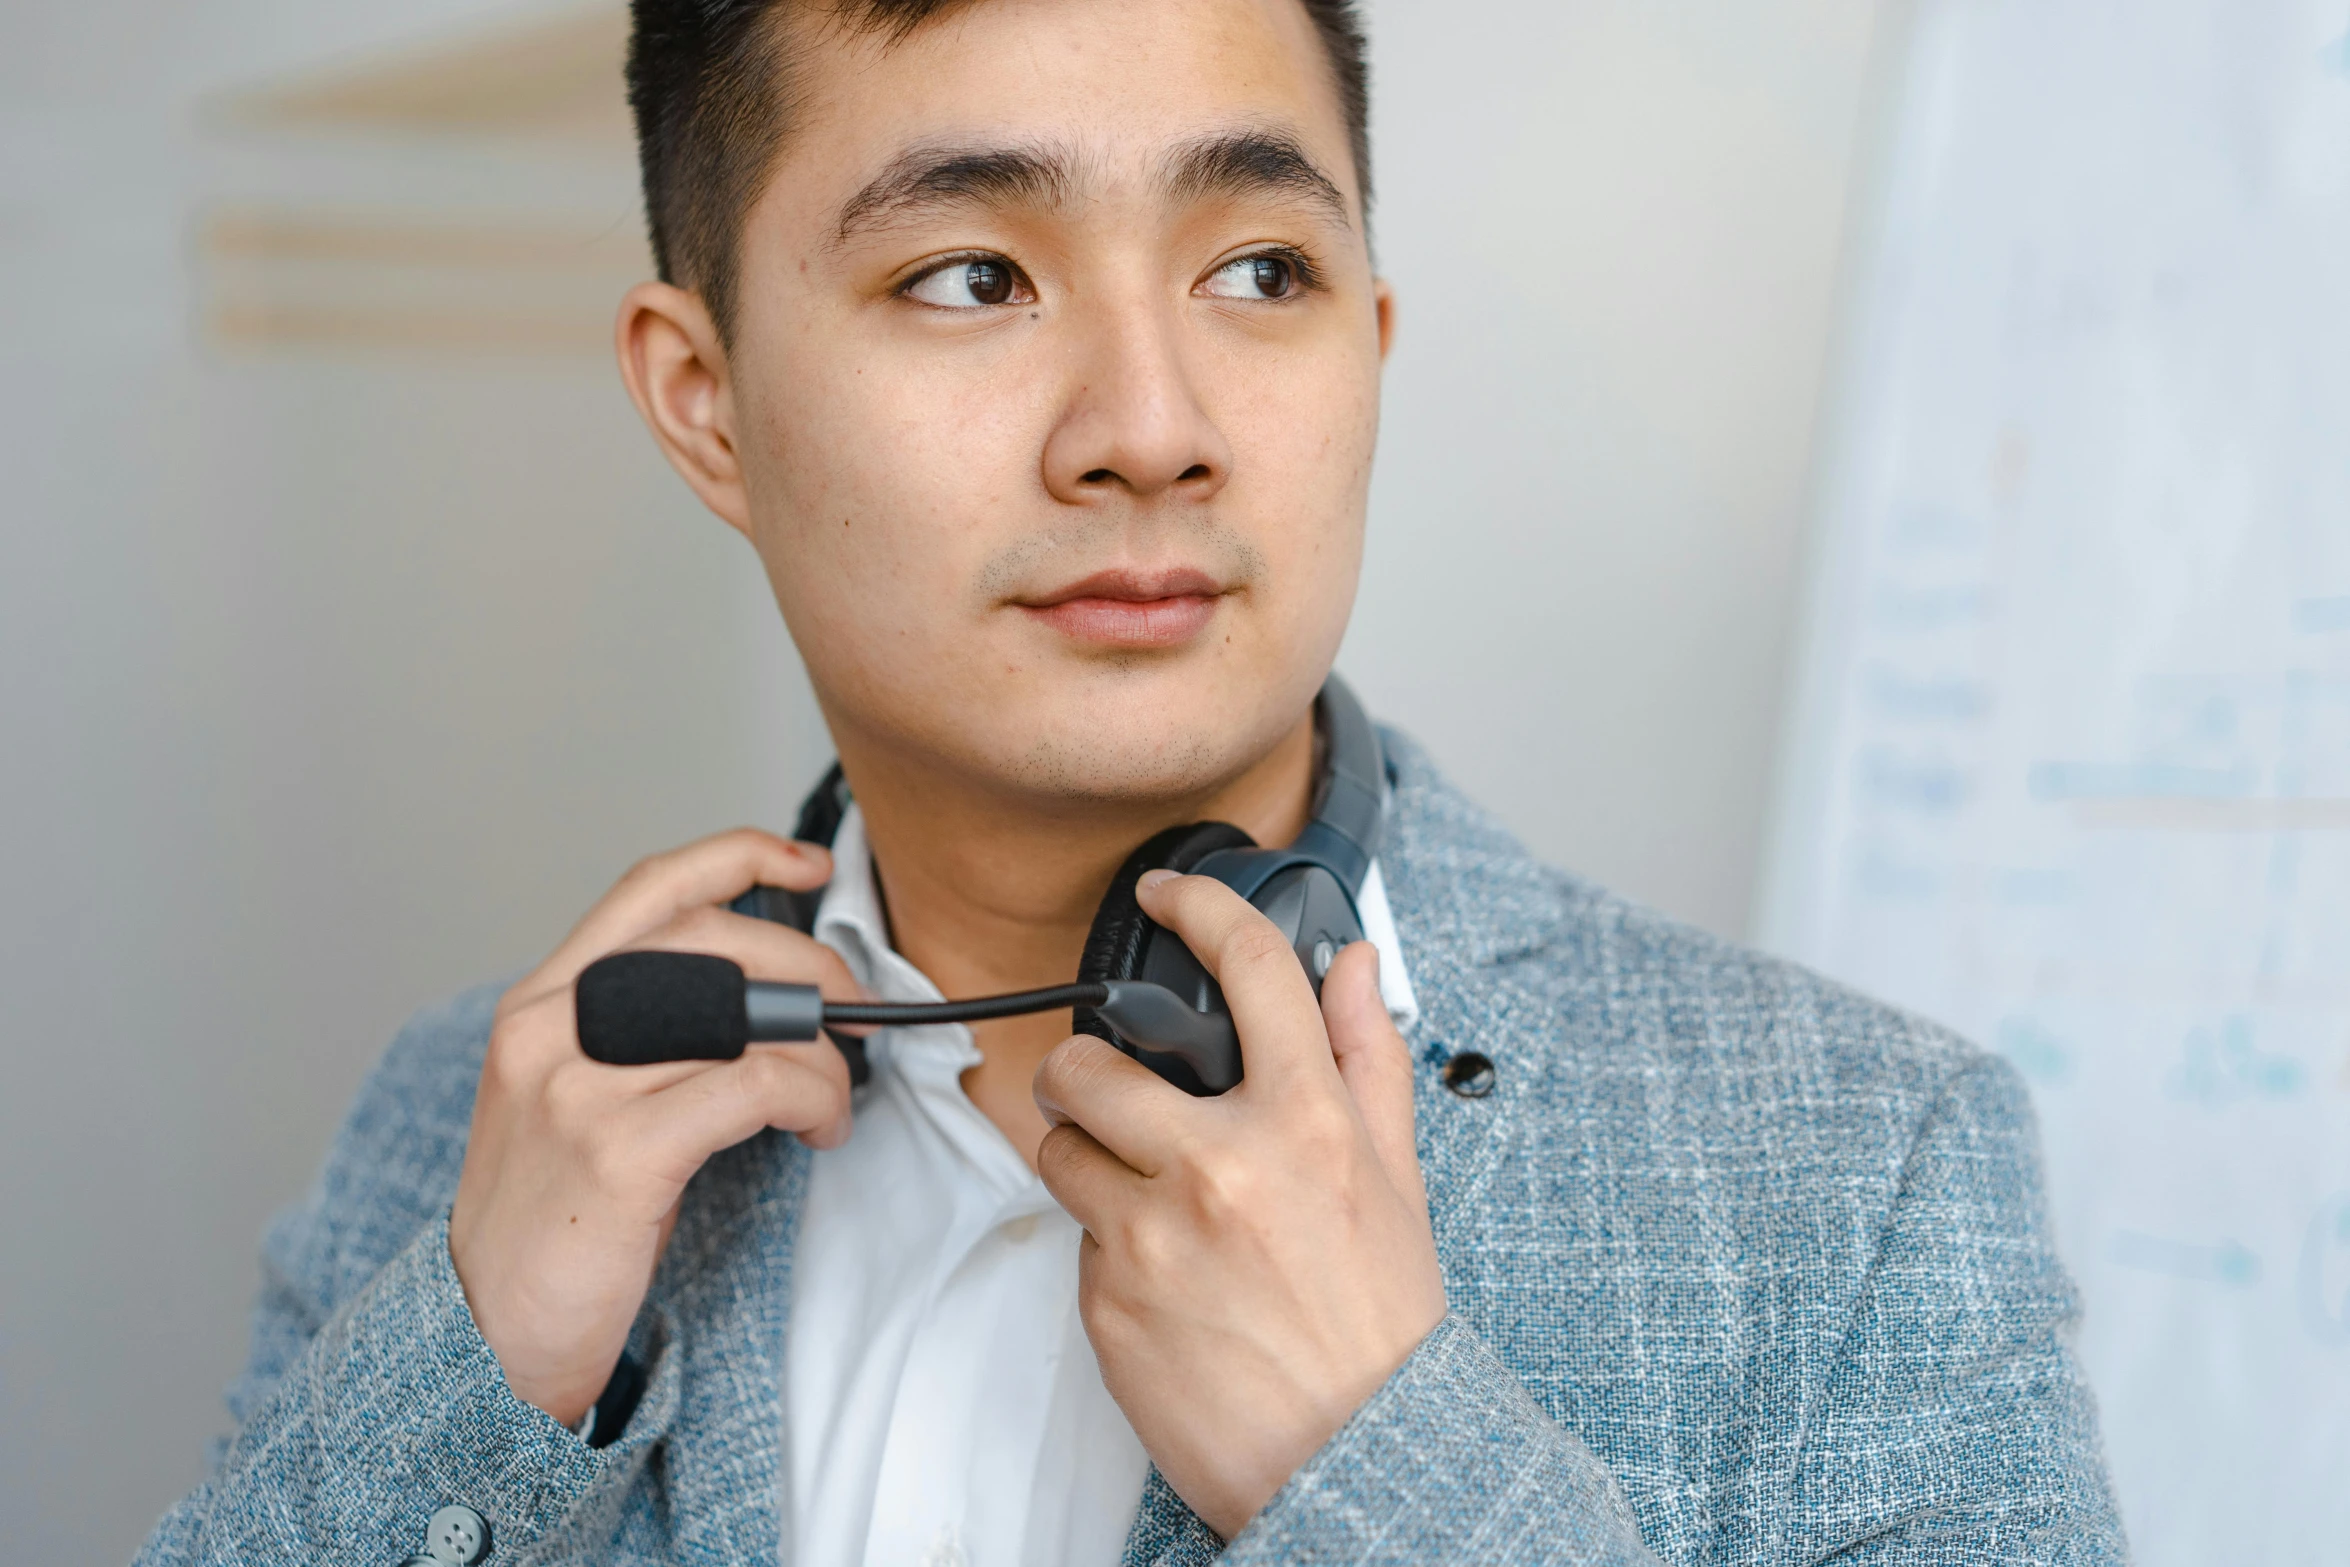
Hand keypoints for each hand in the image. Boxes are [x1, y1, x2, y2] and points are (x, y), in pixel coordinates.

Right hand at [448, 829, 861, 1426]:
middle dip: (809, 968)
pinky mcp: (617, 1152)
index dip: (737, 857)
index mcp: (539, 1004)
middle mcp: (548, 1029)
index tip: (808, 866)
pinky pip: (753, 1085)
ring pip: (743, 1014)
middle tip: (854, 1016)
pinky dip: (811, 1097)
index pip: (647, 890)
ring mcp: (577, 1088)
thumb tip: (765, 997)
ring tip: (833, 1095)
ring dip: (820, 1050)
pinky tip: (818, 1130)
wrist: (483, 1339)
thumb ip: (640, 1035)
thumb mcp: (574, 1101)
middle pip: (711, 941)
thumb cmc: (551, 1226)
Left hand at [1032, 869, 1447, 1537]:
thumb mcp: (1397, 1181)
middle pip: (1091, 1062)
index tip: (1168, 895)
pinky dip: (1108, 1247)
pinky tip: (1164, 1278)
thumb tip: (1352, 963)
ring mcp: (1154, 1236)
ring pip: (1060, 1148)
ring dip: (1086, 1159)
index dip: (1200, 906)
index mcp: (1306, 1125)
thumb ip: (1367, 1059)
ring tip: (1143, 1196)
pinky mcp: (1107, 1302)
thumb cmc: (1380, 1330)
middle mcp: (1222, 1167)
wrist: (1355, 1462)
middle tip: (1109, 1091)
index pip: (1248, 969)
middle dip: (1085, 1069)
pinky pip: (1076, 1240)